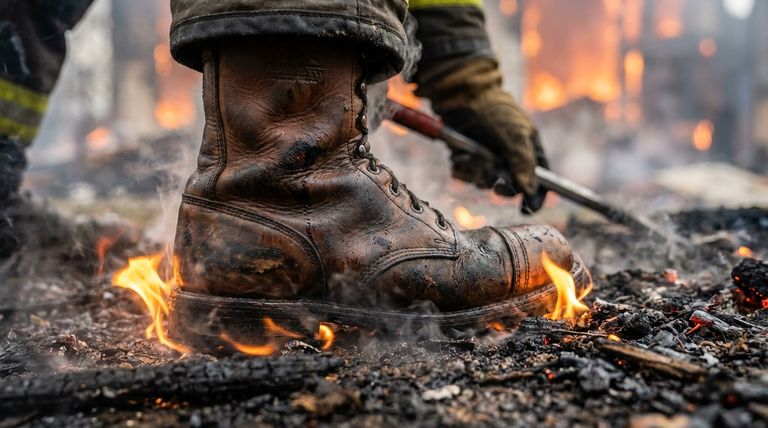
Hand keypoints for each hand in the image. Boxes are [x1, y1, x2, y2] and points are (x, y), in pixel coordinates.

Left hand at [416, 57, 548, 212]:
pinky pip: (464, 176)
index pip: (539, 181)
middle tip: (496, 181)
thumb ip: (523, 163)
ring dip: (478, 172)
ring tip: (474, 155)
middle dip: (501, 185)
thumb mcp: (515, 134)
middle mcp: (508, 158)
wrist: (462, 95)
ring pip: (483, 182)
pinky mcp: (466, 158)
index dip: (535, 197)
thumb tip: (529, 190)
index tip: (528, 208)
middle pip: (509, 187)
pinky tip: (461, 154)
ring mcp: (486, 159)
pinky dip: (462, 168)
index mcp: (529, 151)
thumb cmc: (496, 110)